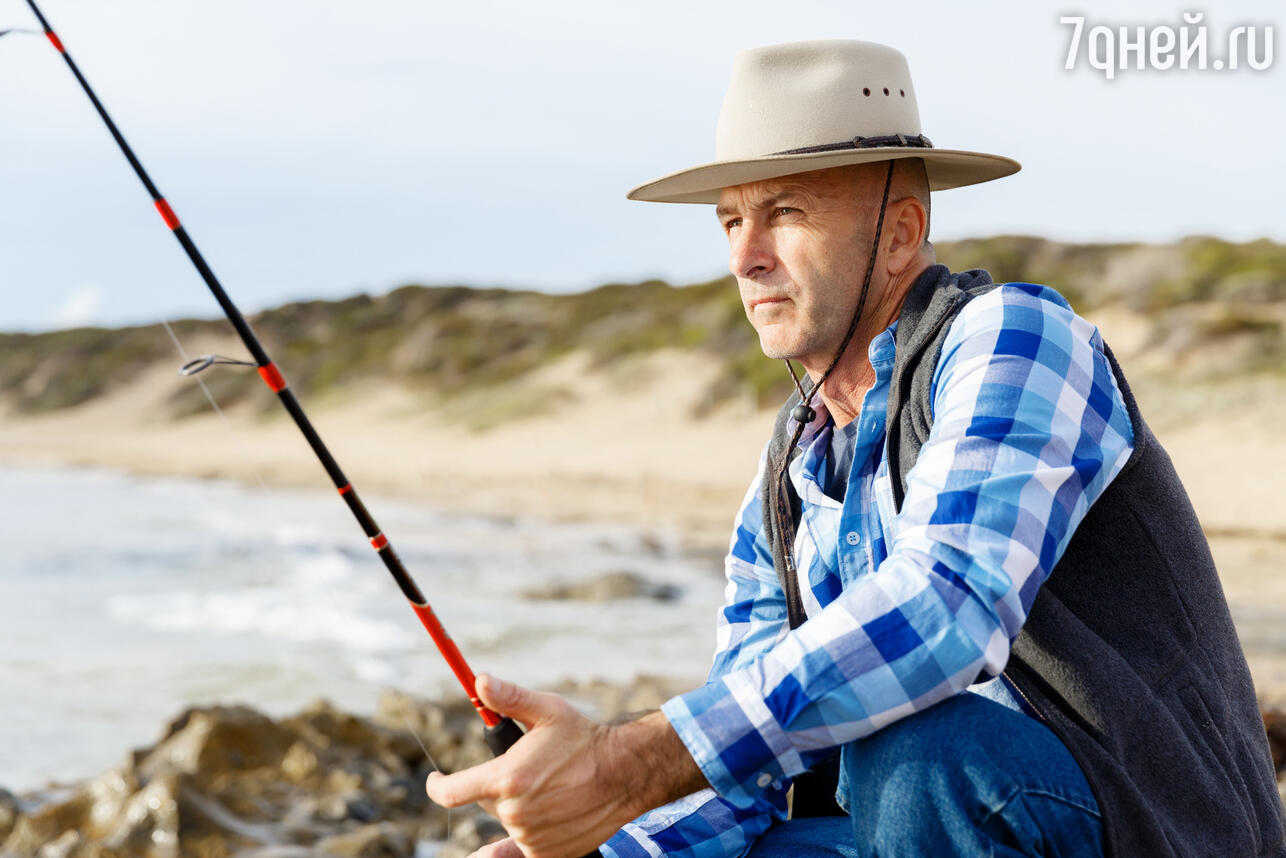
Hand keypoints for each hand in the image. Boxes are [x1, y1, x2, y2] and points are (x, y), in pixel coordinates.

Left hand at [425, 674, 705, 857]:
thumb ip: (509, 699)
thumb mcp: (547, 710)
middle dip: (499, 787)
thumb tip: (480, 682)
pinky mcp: (547, 853)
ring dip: (519, 808)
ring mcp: (531, 837)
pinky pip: (521, 850)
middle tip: (529, 770)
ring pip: (509, 822)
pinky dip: (523, 840)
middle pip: (487, 803)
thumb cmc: (585, 738)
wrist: (625, 773)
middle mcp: (515, 813)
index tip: (436, 779)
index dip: (437, 786)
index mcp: (506, 779)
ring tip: (550, 789)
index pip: (451, 792)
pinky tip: (526, 832)